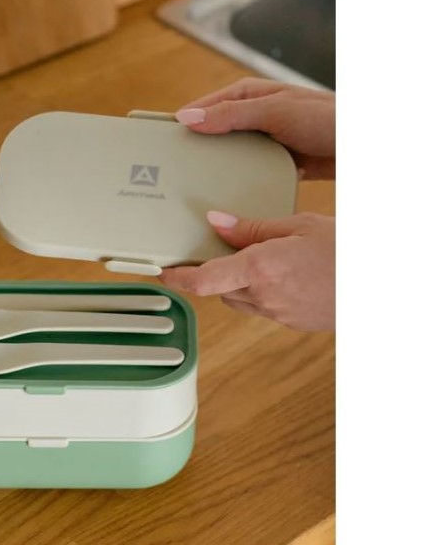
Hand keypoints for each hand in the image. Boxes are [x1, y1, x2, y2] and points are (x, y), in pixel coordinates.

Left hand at [160, 211, 334, 330]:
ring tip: (256, 259)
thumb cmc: (346, 249)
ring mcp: (278, 313)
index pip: (202, 279)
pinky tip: (281, 275)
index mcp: (260, 268)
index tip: (161, 271)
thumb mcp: (299, 225)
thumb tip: (216, 221)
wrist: (383, 283)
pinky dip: (259, 293)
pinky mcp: (291, 322)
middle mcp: (263, 296)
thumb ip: (252, 227)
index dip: (176, 277)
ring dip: (235, 283)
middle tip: (214, 252)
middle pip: (218, 289)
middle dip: (212, 273)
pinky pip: (261, 308)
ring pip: (238, 300)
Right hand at [175, 78, 334, 179]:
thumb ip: (231, 114)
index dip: (182, 122)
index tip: (161, 141)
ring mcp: (263, 139)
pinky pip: (247, 171)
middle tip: (174, 168)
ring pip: (228, 154)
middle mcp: (252, 116)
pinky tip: (228, 193)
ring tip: (197, 184)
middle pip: (212, 132)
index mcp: (248, 95)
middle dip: (195, 148)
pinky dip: (238, 180)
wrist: (360, 145)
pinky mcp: (274, 161)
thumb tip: (189, 117)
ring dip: (216, 168)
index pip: (203, 107)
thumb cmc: (324, 118)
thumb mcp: (272, 112)